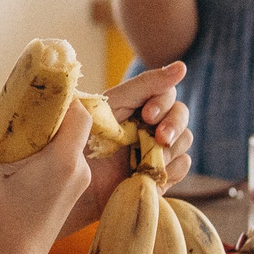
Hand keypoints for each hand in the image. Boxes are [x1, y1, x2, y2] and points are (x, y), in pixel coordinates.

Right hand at [0, 106, 89, 253]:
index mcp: (64, 162)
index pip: (80, 115)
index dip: (64, 101)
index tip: (38, 101)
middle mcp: (79, 171)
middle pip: (75, 129)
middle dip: (49, 120)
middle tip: (21, 121)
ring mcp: (79, 184)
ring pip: (70, 146)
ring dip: (47, 140)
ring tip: (17, 150)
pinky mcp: (72, 195)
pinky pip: (66, 162)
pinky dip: (49, 157)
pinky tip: (23, 169)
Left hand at [74, 62, 192, 225]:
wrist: (68, 188)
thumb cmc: (78, 145)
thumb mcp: (106, 110)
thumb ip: (140, 87)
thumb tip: (179, 66)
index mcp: (132, 104)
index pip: (163, 90)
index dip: (162, 100)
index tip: (148, 116)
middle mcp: (147, 124)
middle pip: (180, 112)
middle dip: (174, 123)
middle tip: (161, 138)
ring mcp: (155, 149)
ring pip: (185, 138)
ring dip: (172, 148)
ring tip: (145, 162)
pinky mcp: (158, 173)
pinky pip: (182, 165)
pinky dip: (172, 169)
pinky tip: (149, 175)